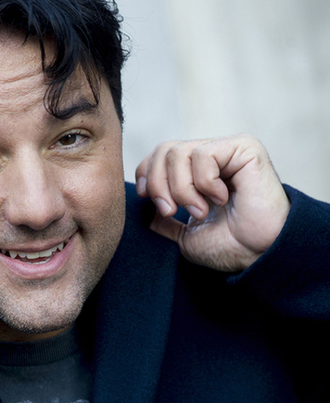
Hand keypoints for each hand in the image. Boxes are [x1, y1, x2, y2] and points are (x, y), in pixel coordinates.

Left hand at [135, 134, 289, 271]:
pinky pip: (204, 155)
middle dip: (158, 185)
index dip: (146, 173)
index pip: (159, 154)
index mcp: (196, 171)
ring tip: (201, 210)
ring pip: (179, 153)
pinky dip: (205, 183)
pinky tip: (221, 198)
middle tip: (171, 211)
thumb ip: (165, 221)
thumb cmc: (229, 245)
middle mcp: (211, 155)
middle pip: (164, 150)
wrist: (258, 254)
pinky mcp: (243, 148)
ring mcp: (226, 149)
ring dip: (182, 189)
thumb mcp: (185, 235)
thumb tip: (146, 212)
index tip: (144, 198)